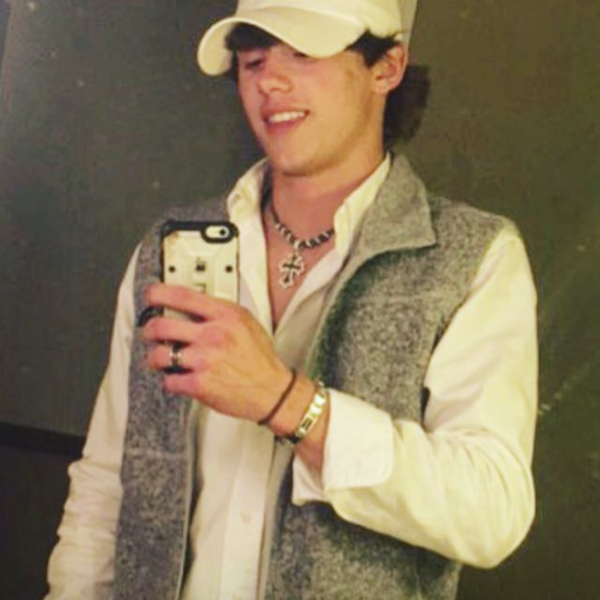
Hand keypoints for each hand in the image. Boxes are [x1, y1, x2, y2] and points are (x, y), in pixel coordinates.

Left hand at [143, 283, 291, 421]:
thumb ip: (221, 311)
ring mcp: (204, 360)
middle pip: (162, 325)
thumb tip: (195, 303)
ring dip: (155, 357)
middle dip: (149, 329)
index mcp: (225, 316)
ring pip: (159, 355)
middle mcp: (213, 336)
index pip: (183, 296)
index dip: (159, 293)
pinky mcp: (199, 384)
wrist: (271, 390)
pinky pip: (169, 380)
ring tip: (160, 357)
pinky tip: (179, 377)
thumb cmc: (259, 358)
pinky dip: (171, 380)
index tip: (152, 295)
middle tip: (150, 331)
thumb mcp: (246, 322)